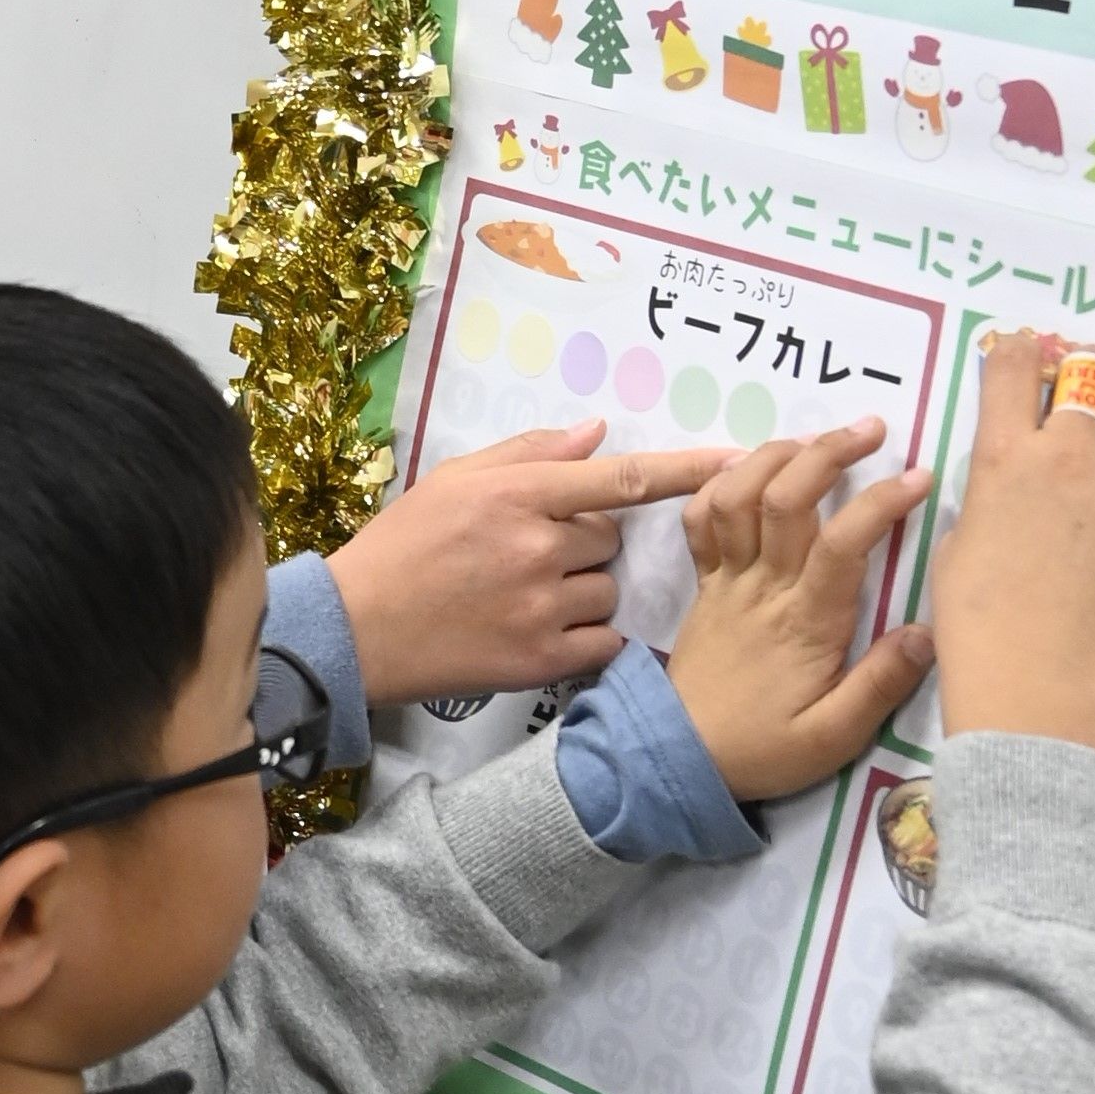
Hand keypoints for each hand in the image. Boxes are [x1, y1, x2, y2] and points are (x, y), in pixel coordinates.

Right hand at [325, 419, 728, 702]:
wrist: (356, 630)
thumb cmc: (401, 545)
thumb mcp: (454, 479)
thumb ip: (528, 453)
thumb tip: (595, 432)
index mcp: (520, 494)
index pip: (623, 478)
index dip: (687, 469)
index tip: (737, 462)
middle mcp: (539, 548)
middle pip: (611, 538)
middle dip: (584, 543)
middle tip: (529, 554)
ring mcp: (542, 607)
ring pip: (608, 591)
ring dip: (584, 591)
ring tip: (525, 595)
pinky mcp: (539, 661)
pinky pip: (602, 642)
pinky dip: (586, 637)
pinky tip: (541, 631)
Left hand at [663, 418, 936, 800]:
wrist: (678, 760)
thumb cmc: (764, 750)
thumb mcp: (834, 737)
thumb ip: (880, 684)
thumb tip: (929, 632)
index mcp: (805, 622)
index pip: (843, 544)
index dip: (880, 502)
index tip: (919, 477)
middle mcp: (763, 588)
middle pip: (788, 499)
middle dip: (829, 452)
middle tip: (872, 428)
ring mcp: (727, 580)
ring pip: (738, 496)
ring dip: (775, 455)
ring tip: (816, 438)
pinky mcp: (703, 584)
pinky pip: (700, 520)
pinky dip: (719, 484)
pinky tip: (748, 468)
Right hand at [921, 333, 1094, 751]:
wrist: (1038, 684)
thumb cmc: (975, 620)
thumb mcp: (958, 541)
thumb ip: (989, 495)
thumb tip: (1013, 486)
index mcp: (1006, 457)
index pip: (1015, 369)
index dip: (1018, 351)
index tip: (1023, 348)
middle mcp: (1070, 459)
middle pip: (1093, 378)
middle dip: (1085, 372)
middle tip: (1081, 379)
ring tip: (1088, 488)